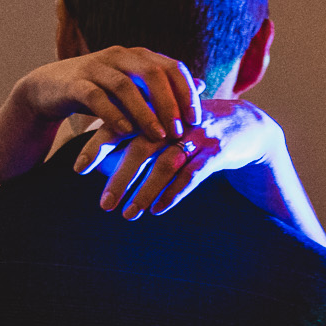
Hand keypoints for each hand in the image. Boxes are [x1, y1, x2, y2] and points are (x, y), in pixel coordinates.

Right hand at [4, 46, 200, 143]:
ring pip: (125, 85)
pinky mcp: (74, 82)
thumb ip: (163, 87)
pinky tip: (124, 132)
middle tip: (178, 131)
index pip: (172, 67)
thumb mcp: (134, 88)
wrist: (49, 89)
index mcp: (139, 55)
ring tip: (157, 135)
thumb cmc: (99, 91)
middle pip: (152, 73)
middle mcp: (120, 55)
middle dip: (169, 103)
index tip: (196, 120)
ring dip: (144, 112)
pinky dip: (112, 114)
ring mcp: (95, 66)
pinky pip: (96, 96)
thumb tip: (201, 85)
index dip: (186, 93)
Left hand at [76, 99, 281, 218]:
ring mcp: (196, 134)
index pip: (120, 125)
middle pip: (140, 148)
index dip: (98, 147)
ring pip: (165, 164)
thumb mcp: (165, 125)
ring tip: (128, 215)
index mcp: (156, 110)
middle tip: (104, 205)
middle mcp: (173, 119)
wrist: (247, 125)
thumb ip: (135, 134)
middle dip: (120, 178)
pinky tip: (157, 210)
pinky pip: (192, 174)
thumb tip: (96, 154)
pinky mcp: (217, 150)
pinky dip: (173, 193)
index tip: (78, 169)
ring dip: (144, 192)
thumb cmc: (194, 129)